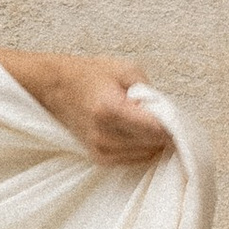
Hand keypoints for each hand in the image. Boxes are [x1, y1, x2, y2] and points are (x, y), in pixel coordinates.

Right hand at [0, 51, 170, 165]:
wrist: (54, 88)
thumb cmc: (88, 76)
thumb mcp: (125, 70)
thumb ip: (150, 91)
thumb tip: (168, 113)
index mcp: (110, 109)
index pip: (156, 130)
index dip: (172, 123)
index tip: (175, 115)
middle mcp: (104, 134)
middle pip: (154, 144)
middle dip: (163, 131)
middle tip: (159, 114)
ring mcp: (100, 149)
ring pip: (147, 154)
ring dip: (153, 141)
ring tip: (143, 121)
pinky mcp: (99, 158)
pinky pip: (135, 159)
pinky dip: (141, 147)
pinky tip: (134, 131)